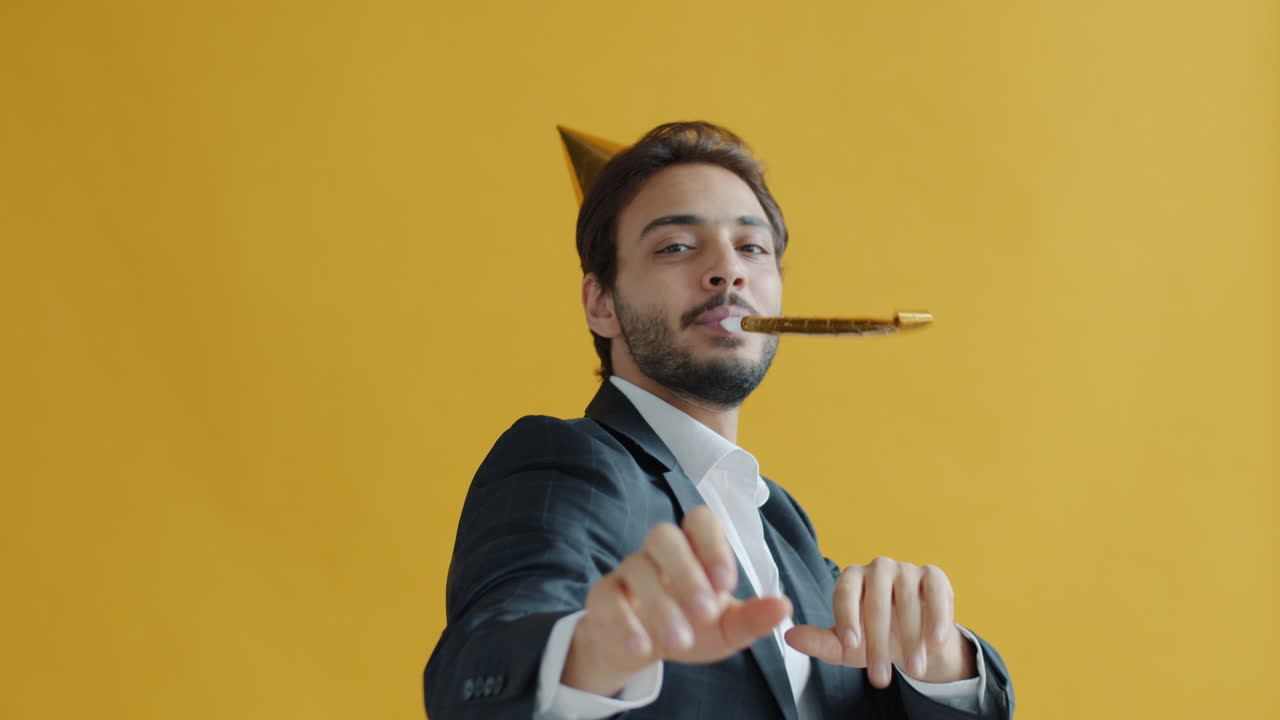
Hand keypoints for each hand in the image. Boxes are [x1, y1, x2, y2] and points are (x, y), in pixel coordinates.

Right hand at [563, 505, 792, 695]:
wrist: (645, 649)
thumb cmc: (692, 626)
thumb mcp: (727, 627)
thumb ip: (754, 617)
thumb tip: (784, 607)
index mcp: (693, 549)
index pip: (700, 521)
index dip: (712, 544)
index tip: (727, 582)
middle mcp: (658, 552)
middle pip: (663, 535)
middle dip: (686, 571)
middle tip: (705, 611)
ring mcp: (626, 571)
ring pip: (635, 567)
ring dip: (660, 604)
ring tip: (681, 639)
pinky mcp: (603, 596)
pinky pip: (606, 597)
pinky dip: (624, 622)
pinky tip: (643, 646)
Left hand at [784, 556, 975, 687]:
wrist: (915, 640)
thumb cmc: (875, 638)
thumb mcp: (848, 646)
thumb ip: (821, 641)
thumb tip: (790, 637)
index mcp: (851, 579)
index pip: (844, 593)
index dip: (847, 619)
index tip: (850, 646)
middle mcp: (877, 568)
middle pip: (876, 600)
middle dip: (879, 642)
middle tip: (881, 677)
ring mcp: (906, 569)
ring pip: (907, 598)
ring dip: (911, 636)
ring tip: (913, 668)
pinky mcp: (934, 576)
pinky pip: (936, 590)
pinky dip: (938, 614)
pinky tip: (935, 639)